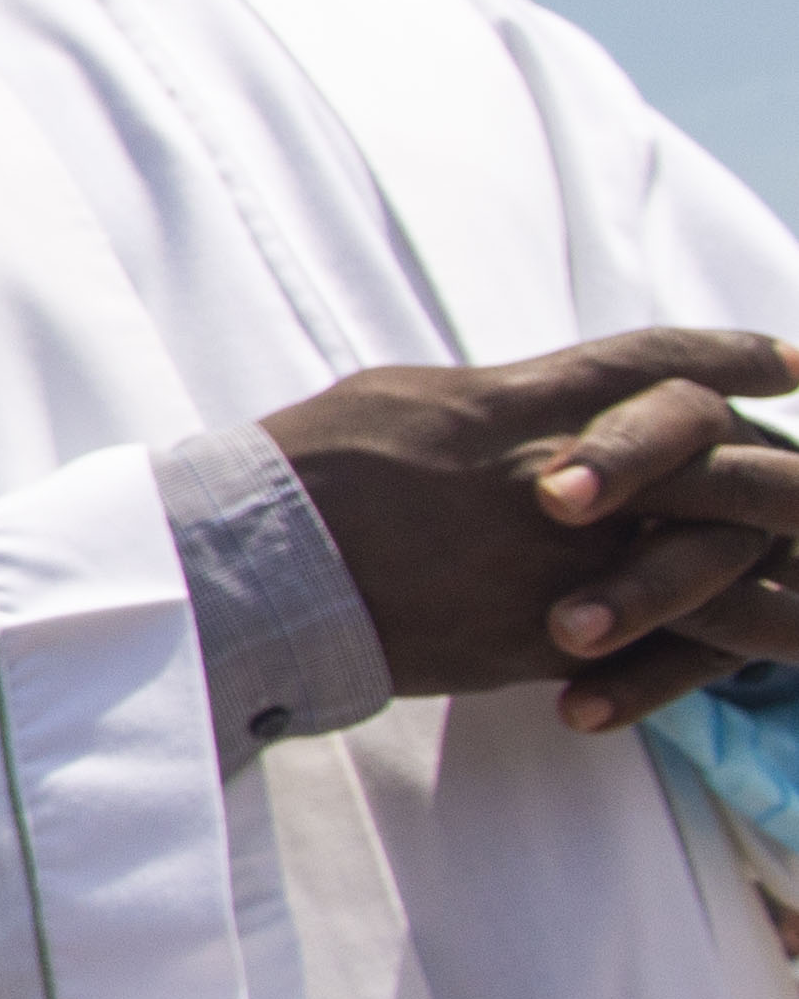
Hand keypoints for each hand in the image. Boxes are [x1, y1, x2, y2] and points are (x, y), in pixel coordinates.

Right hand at [263, 327, 798, 719]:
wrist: (254, 569)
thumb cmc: (308, 469)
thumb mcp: (404, 399)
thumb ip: (494, 404)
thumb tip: (536, 404)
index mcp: (516, 406)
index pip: (654, 367)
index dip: (729, 355)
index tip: (791, 359)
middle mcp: (556, 478)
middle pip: (709, 458)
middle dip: (771, 463)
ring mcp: (554, 563)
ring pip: (697, 556)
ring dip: (746, 556)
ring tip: (781, 559)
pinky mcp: (537, 641)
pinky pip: (645, 643)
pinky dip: (689, 641)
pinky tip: (715, 636)